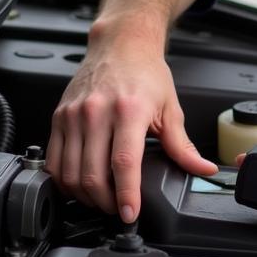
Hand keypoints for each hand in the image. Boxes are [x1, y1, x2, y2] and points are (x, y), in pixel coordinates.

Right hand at [46, 23, 217, 222]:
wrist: (121, 43)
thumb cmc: (146, 72)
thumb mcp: (170, 107)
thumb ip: (182, 145)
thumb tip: (203, 169)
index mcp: (129, 110)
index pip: (123, 164)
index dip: (126, 195)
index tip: (129, 214)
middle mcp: (97, 112)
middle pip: (93, 175)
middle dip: (105, 202)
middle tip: (117, 209)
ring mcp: (74, 115)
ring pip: (70, 173)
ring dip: (84, 196)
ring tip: (100, 199)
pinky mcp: (59, 116)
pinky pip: (54, 161)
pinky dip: (64, 181)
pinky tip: (79, 184)